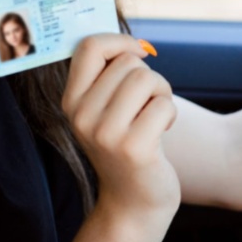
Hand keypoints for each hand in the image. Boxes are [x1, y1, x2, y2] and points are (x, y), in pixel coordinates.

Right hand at [62, 34, 179, 221]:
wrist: (133, 201)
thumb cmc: (126, 143)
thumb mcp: (105, 110)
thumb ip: (108, 76)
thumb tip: (134, 42)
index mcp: (71, 101)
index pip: (89, 47)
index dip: (120, 41)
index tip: (137, 53)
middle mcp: (82, 116)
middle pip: (128, 62)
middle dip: (148, 77)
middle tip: (146, 103)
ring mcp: (105, 134)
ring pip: (146, 79)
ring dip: (161, 93)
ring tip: (154, 115)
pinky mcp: (133, 148)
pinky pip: (163, 104)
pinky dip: (170, 114)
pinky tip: (161, 132)